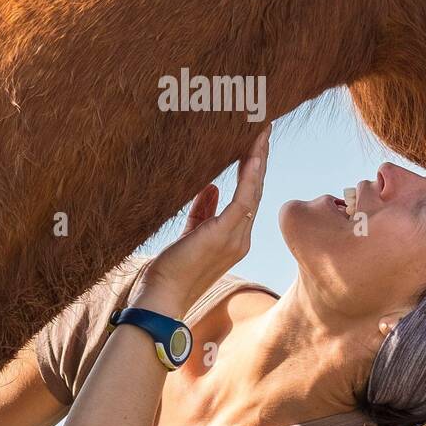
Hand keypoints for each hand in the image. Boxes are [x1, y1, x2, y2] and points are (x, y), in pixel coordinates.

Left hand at [134, 125, 270, 314]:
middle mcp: (242, 237)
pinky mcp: (224, 234)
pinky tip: (252, 156)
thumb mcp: (190, 233)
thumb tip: (210, 185)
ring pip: (253, 191)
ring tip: (261, 134)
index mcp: (234, 237)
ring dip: (258, 160)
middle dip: (260, 158)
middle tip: (263, 129)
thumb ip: (202, 210)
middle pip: (256, 190)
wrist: (162, 296)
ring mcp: (236, 237)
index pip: (248, 197)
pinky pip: (243, 199)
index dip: (253, 170)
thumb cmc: (171, 268)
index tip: (255, 144)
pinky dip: (249, 177)